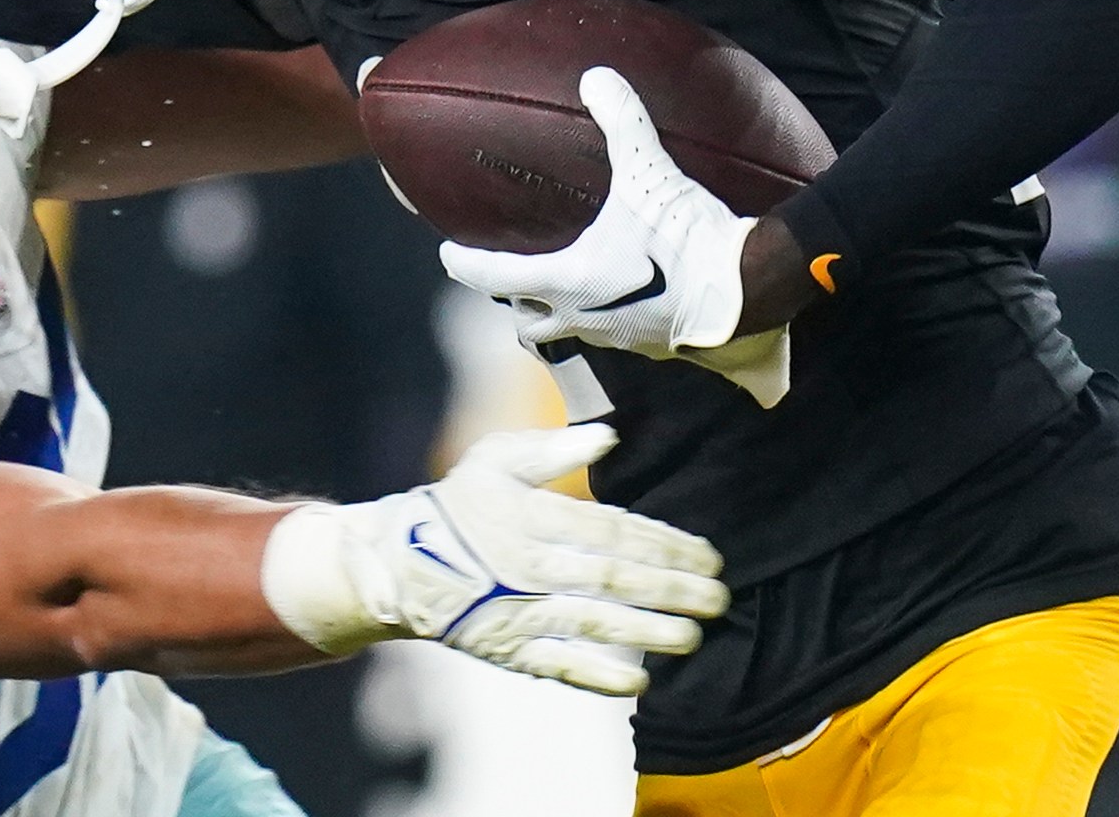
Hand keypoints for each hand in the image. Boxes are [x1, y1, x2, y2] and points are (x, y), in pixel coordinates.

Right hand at [260, 425, 727, 694]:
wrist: (399, 562)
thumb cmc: (459, 504)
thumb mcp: (494, 460)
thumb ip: (551, 448)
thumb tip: (607, 436)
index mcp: (528, 514)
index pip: (609, 530)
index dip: (662, 543)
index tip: (707, 554)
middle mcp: (527, 564)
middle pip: (611, 577)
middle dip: (671, 587)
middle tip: (720, 596)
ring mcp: (516, 611)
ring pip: (593, 622)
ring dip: (647, 631)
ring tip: (694, 636)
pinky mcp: (506, 649)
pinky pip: (558, 666)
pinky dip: (598, 676)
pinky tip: (639, 682)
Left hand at [439, 68, 789, 405]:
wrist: (750, 291)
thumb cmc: (690, 240)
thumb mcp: (651, 175)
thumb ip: (622, 124)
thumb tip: (596, 77)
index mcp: (569, 281)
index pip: (496, 277)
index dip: (467, 264)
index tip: (448, 254)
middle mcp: (584, 317)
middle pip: (527, 321)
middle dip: (515, 301)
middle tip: (511, 276)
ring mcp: (618, 337)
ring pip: (568, 335)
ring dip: (557, 315)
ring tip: (563, 288)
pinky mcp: (653, 347)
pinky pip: (612, 335)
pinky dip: (603, 318)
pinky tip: (621, 294)